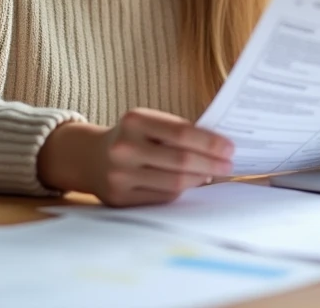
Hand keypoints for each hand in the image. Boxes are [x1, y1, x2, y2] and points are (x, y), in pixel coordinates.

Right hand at [39, 108, 233, 205]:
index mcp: (134, 121)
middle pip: (181, 161)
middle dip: (211, 164)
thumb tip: (219, 148)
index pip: (182, 133)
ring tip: (212, 174)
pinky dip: (181, 190)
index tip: (230, 148)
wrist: (89, 157)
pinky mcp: (120, 198)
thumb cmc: (131, 137)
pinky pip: (162, 197)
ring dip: (199, 179)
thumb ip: (178, 131)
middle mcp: (124, 148)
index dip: (210, 142)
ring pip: (174, 183)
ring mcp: (120, 175)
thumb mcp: (148, 123)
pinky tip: (190, 183)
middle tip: (229, 165)